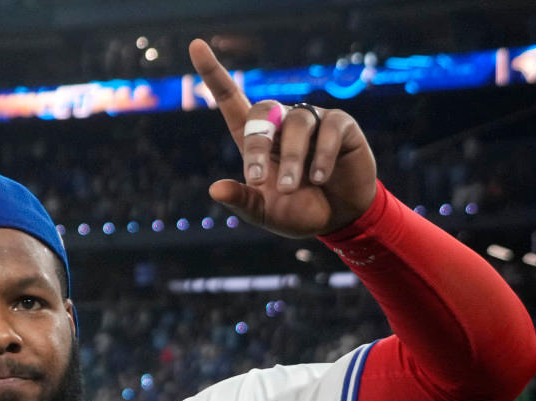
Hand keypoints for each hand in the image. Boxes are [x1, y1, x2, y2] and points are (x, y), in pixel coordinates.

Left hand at [188, 39, 376, 236]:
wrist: (339, 219)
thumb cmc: (297, 211)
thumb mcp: (264, 212)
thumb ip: (242, 201)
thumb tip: (215, 189)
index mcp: (256, 139)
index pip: (231, 99)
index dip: (214, 73)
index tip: (195, 45)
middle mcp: (281, 123)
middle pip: (261, 111)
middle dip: (257, 145)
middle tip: (258, 178)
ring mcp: (312, 120)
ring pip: (295, 123)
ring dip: (291, 159)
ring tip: (292, 189)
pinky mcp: (341, 125)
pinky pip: (327, 130)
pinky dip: (319, 157)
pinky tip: (319, 178)